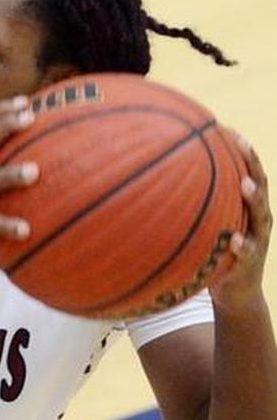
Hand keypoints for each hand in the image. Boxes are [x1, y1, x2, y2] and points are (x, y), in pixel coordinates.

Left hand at [210, 131, 270, 311]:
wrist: (235, 292)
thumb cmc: (215, 251)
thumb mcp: (208, 225)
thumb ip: (195, 205)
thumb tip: (158, 181)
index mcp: (247, 208)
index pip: (247, 173)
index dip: (241, 152)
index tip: (227, 127)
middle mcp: (257, 220)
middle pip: (260, 187)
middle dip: (253, 164)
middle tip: (242, 144)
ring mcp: (258, 240)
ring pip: (261, 217)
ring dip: (255, 200)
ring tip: (246, 185)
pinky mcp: (251, 263)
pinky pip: (248, 253)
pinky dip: (242, 246)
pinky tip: (233, 241)